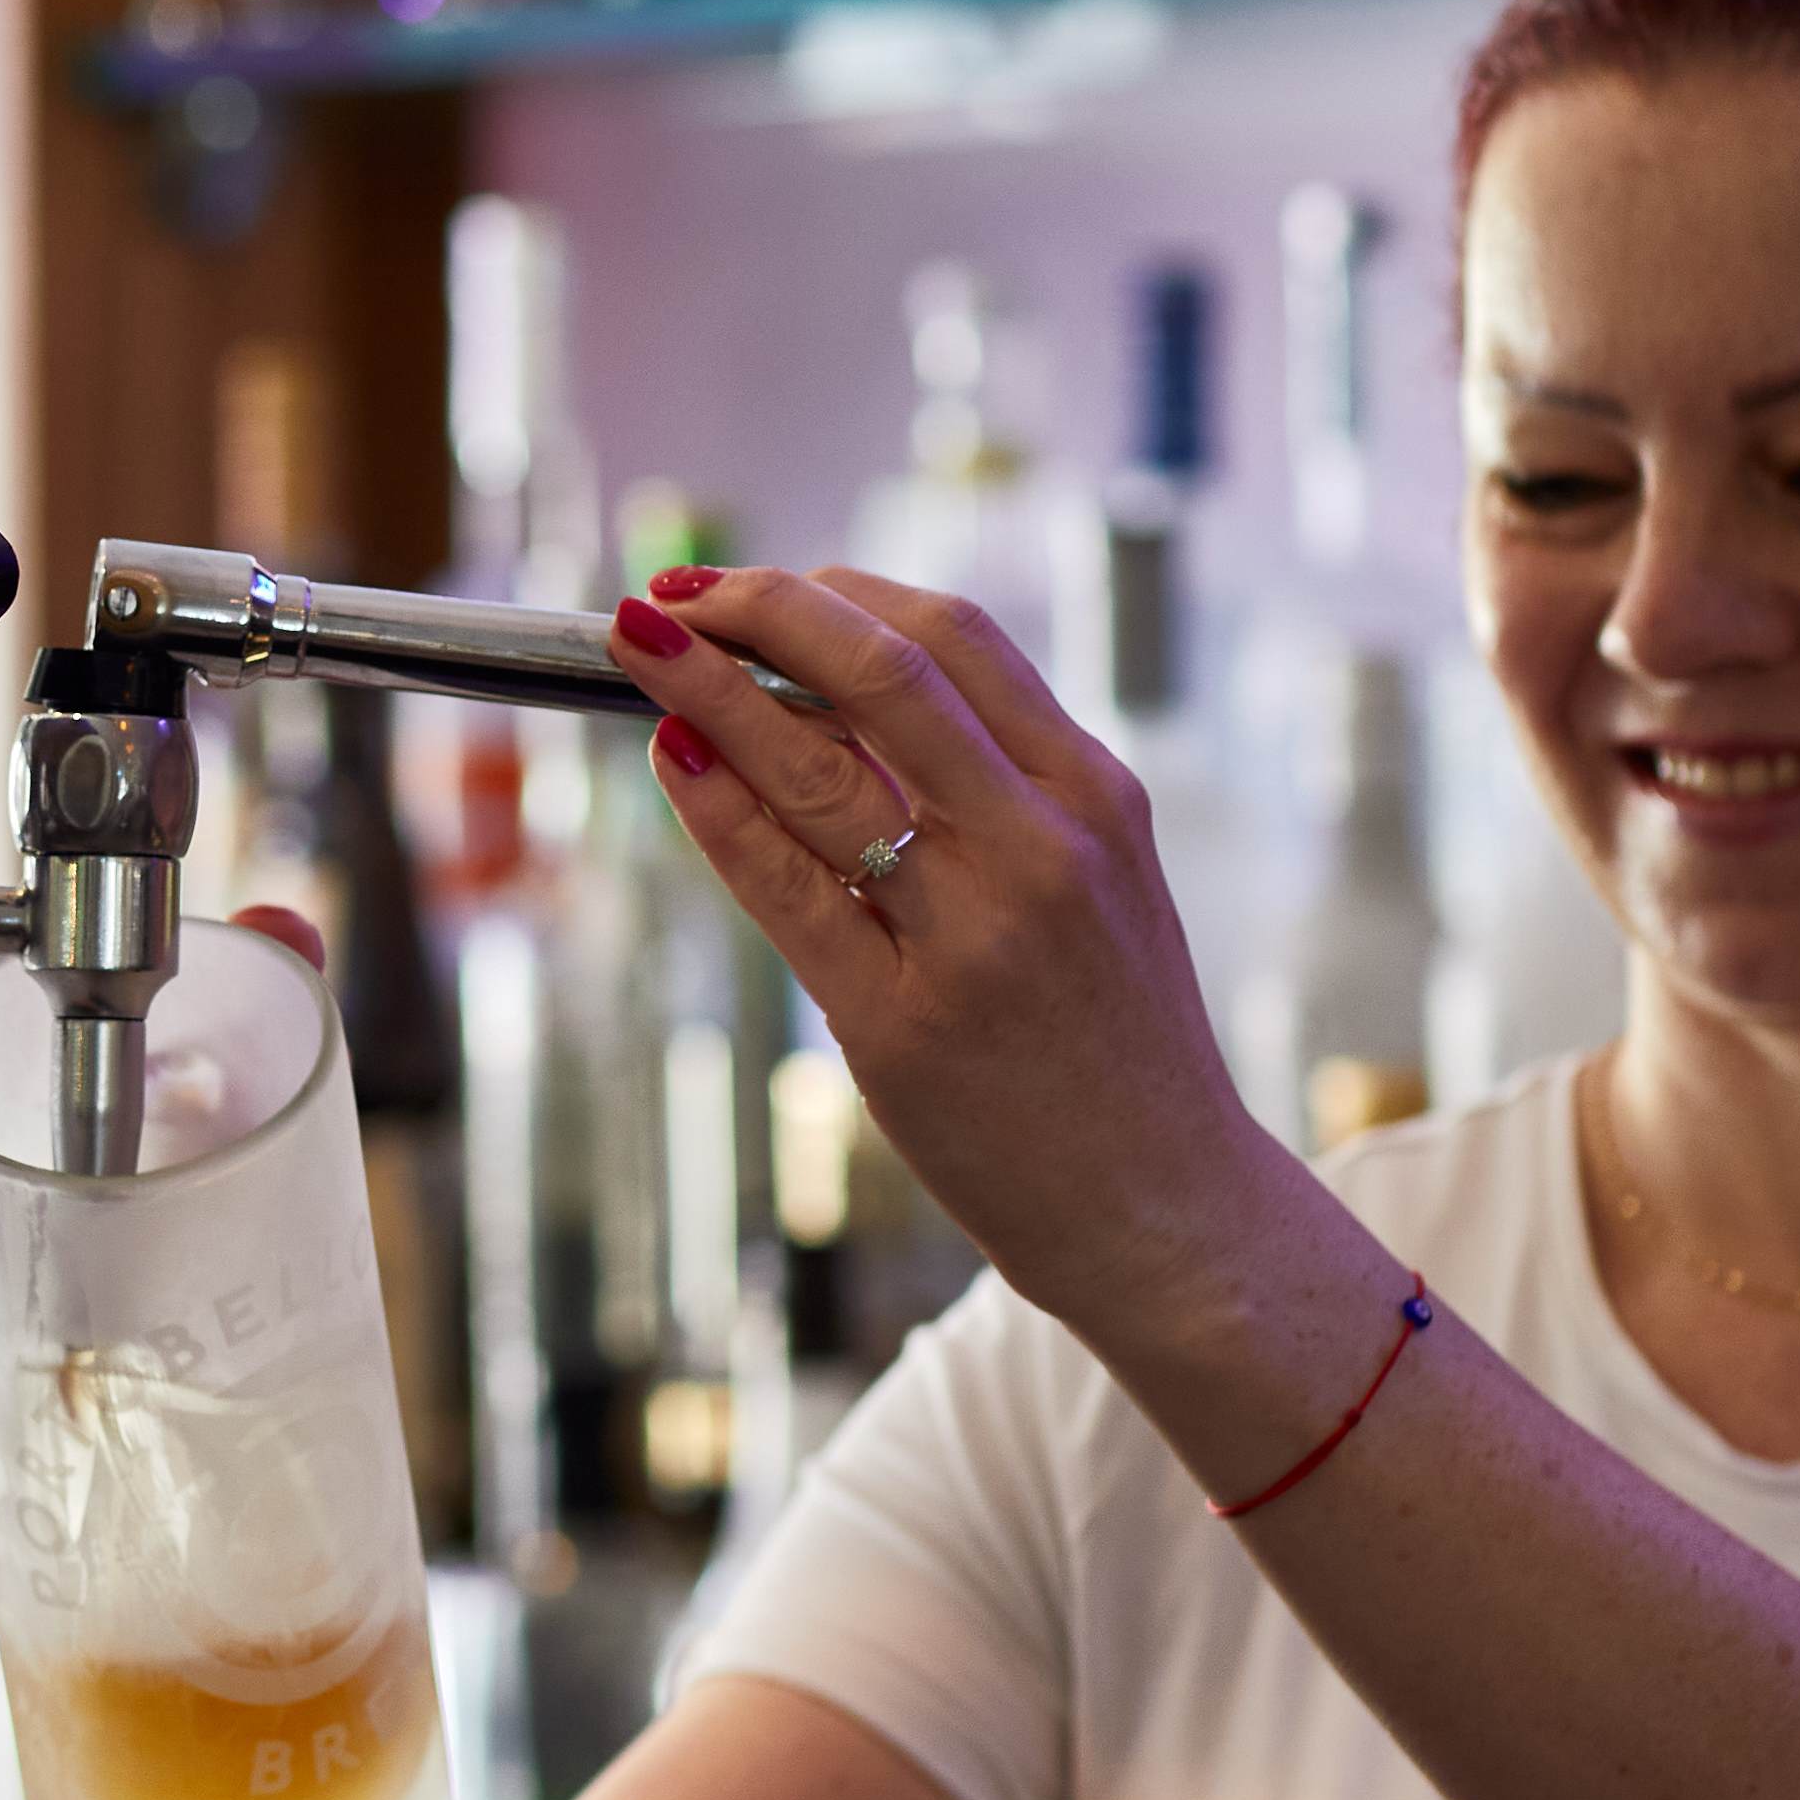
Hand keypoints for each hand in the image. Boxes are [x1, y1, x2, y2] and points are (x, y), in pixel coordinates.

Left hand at [616, 561, 1280, 1341]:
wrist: (1167, 1212)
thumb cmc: (1114, 1043)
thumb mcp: (1097, 882)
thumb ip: (998, 787)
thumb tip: (841, 691)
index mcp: (1094, 797)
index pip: (955, 638)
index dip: (837, 590)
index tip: (760, 587)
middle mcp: (1042, 848)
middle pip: (882, 672)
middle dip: (761, 609)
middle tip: (673, 593)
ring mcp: (973, 937)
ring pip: (819, 770)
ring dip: (706, 689)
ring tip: (633, 645)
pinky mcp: (900, 1027)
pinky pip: (786, 890)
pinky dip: (716, 809)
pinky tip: (673, 758)